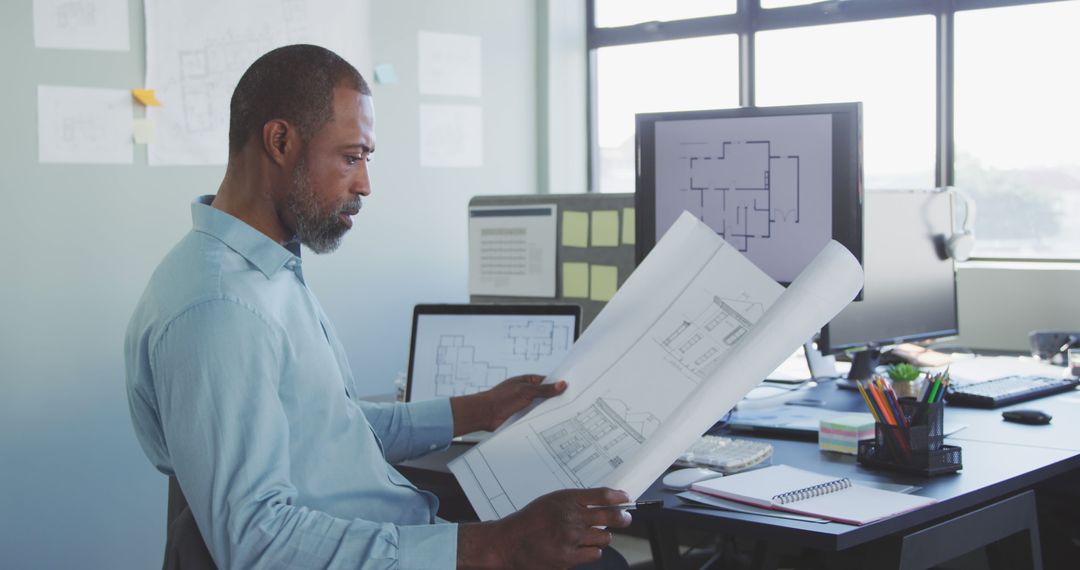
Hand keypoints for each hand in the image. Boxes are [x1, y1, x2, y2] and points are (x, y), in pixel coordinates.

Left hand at [450, 375, 566, 434]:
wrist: (485, 414)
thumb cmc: (501, 398)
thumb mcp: (525, 391)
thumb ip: (544, 390)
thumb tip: (561, 384)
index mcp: (528, 382)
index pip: (548, 381)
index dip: (559, 385)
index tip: (572, 388)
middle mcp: (528, 393)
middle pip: (547, 396)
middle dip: (557, 399)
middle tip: (574, 403)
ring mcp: (526, 406)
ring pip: (543, 408)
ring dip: (550, 411)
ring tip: (568, 415)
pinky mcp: (524, 418)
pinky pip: (537, 418)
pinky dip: (543, 420)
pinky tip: (553, 424)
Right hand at [457, 488, 631, 569]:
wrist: (509, 543)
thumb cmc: (530, 521)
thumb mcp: (552, 501)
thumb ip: (576, 501)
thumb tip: (604, 503)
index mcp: (566, 500)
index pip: (602, 495)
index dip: (619, 497)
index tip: (626, 498)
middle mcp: (570, 518)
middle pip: (610, 516)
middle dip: (623, 517)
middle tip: (625, 518)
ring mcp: (570, 539)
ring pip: (604, 538)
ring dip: (601, 537)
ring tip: (590, 535)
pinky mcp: (568, 558)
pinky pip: (594, 554)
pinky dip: (591, 551)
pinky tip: (581, 547)